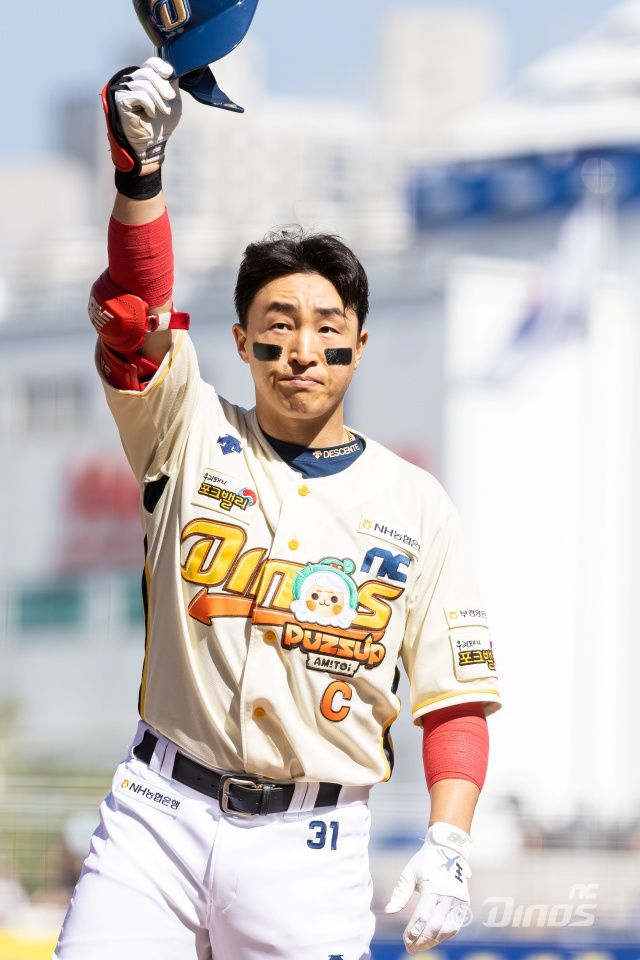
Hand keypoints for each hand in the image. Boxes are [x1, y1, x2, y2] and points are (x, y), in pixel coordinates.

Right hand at [103, 58, 181, 172]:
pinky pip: (138, 95)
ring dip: (158, 99)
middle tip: (170, 100)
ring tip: (162, 111)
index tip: (169, 74)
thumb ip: (171, 84)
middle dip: (162, 86)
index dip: (160, 66)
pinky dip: (149, 105)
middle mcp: (132, 82)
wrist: (154, 143)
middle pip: (148, 72)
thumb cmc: (161, 123)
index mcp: (144, 79)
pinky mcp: (121, 101)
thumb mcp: (172, 101)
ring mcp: (124, 90)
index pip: (150, 63)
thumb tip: (173, 70)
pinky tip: (151, 114)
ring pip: (144, 84)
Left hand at [384, 822, 471, 953]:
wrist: (448, 848)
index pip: (423, 915)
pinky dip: (445, 934)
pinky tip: (435, 939)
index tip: (404, 940)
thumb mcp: (409, 873)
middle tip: (410, 948)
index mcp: (434, 887)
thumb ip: (400, 893)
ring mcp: (458, 899)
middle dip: (422, 940)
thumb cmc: (425, 861)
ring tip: (421, 946)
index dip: (413, 931)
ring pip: (446, 928)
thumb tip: (388, 911)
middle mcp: (448, 895)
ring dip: (433, 940)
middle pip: (435, 926)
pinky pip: (456, 924)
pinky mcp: (464, 902)